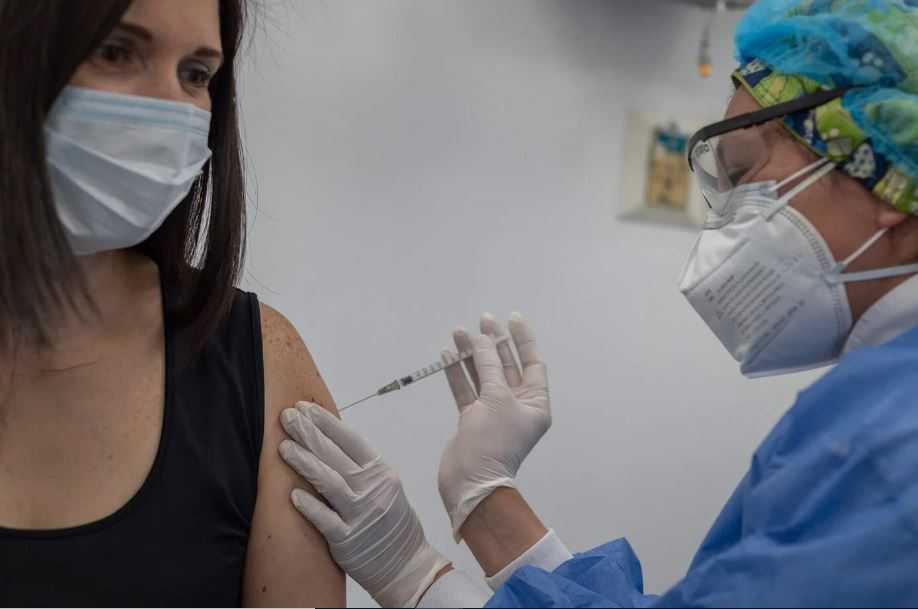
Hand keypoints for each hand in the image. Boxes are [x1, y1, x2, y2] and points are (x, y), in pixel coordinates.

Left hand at [279, 403, 450, 608]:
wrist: (406, 564)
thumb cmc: (391, 522)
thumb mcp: (384, 486)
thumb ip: (360, 467)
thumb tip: (328, 440)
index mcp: (381, 472)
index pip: (350, 439)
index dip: (325, 422)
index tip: (304, 407)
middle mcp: (373, 489)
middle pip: (335, 455)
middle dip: (308, 433)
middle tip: (286, 417)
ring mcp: (361, 514)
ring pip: (329, 482)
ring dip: (304, 462)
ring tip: (283, 447)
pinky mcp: (348, 540)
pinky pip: (326, 520)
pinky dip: (310, 506)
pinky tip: (292, 494)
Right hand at [439, 313, 550, 539]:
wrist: (470, 481)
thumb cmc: (493, 442)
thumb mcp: (496, 398)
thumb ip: (488, 366)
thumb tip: (481, 339)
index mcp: (535, 404)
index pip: (532, 363)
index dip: (522, 339)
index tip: (512, 317)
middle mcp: (517, 406)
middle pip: (505, 365)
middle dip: (493, 343)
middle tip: (482, 319)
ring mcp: (493, 412)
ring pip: (482, 375)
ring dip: (471, 354)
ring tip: (458, 332)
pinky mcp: (472, 419)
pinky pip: (466, 389)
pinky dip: (457, 373)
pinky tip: (447, 354)